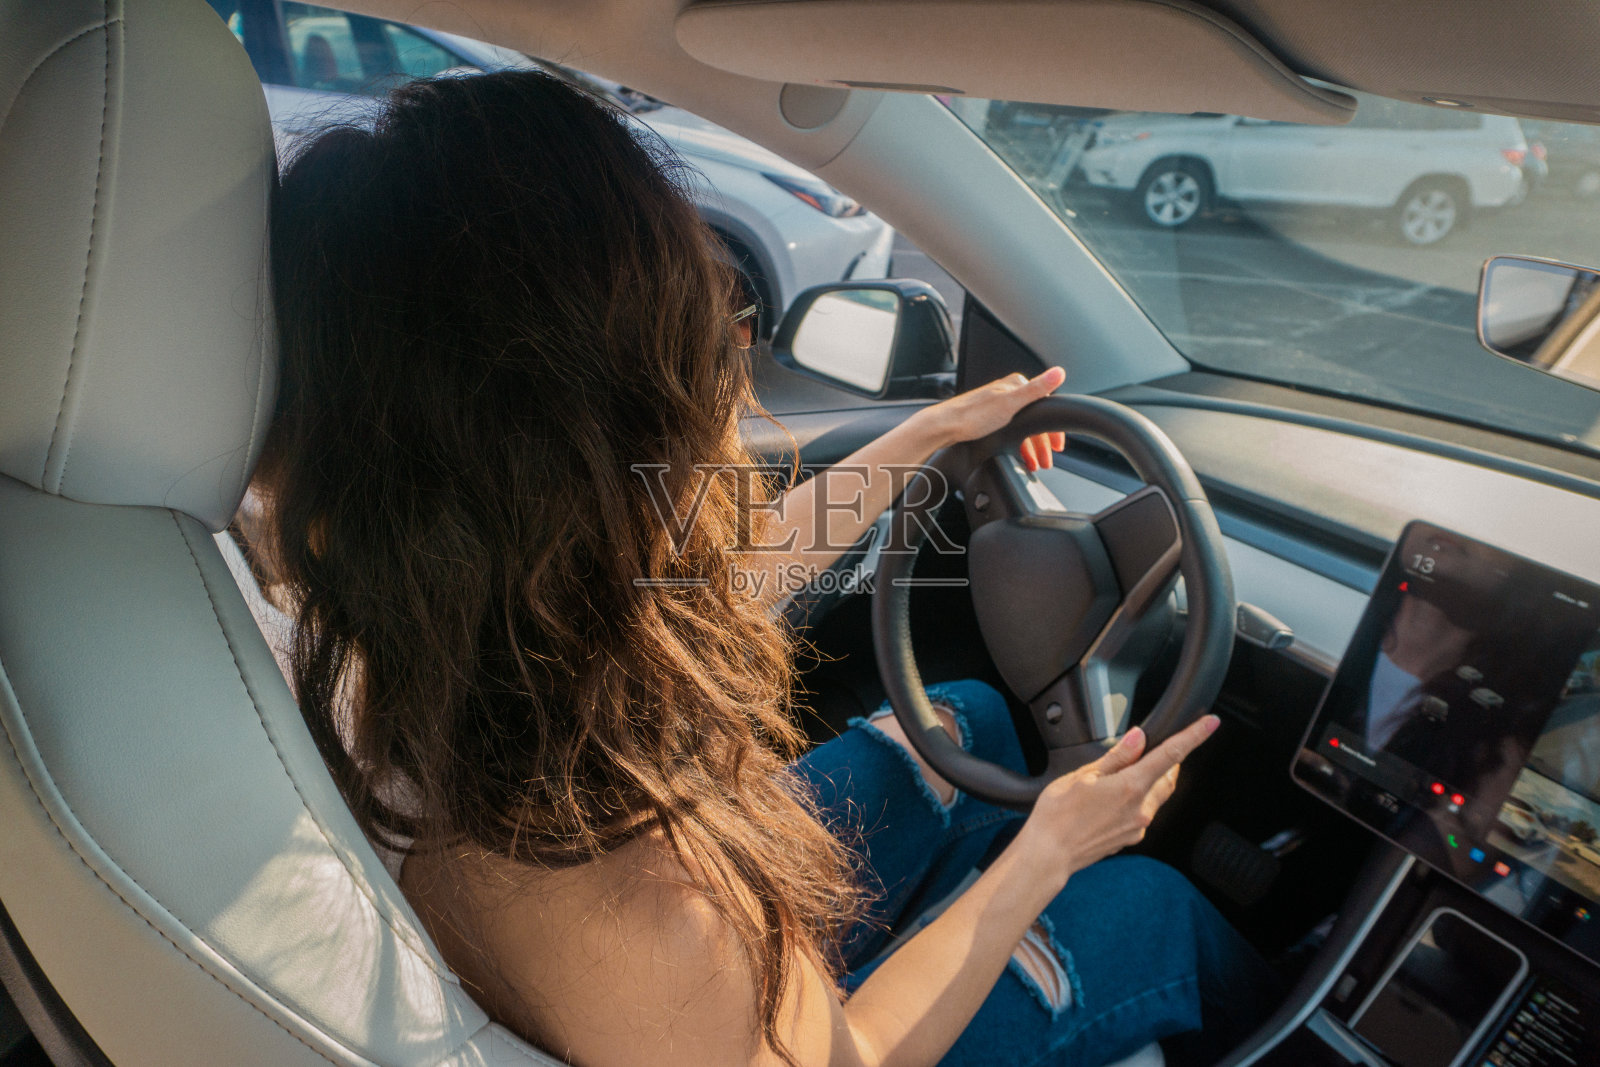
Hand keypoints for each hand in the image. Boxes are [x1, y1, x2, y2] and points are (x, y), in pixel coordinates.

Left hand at [914, 368, 1067, 471]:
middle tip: (1047, 461)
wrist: (943, 427)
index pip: (1044, 407)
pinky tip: (1018, 456)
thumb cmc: (973, 415)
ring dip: (1030, 448)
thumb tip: (1059, 372)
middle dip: (1042, 443)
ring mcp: (997, 405)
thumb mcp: (1011, 403)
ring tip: (1034, 464)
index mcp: (1015, 386)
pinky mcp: (988, 418)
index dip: (1052, 429)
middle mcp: (1007, 393)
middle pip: (1033, 420)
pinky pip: (1010, 433)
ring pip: (1022, 428)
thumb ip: (1036, 389)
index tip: (1058, 446)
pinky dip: (1017, 446)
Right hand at [1019, 715, 1220, 890]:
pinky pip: (1143, 812)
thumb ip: (1116, 756)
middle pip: (1168, 777)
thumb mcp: (1083, 776)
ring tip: (1123, 775)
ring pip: (1156, 795)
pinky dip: (1137, 799)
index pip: (1171, 755)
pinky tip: (1113, 799)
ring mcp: (1137, 826)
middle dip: (1170, 761)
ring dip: (1151, 780)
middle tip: (1157, 748)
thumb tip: (1138, 738)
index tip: (1211, 723)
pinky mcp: (1130, 837)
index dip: (1194, 736)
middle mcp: (1141, 808)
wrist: (1049, 854)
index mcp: (1130, 786)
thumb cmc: (1057, 815)